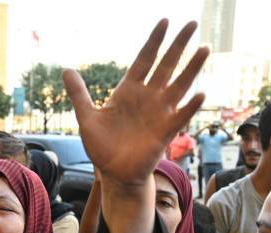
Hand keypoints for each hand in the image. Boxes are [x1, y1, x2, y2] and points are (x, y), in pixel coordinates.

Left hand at [63, 20, 208, 186]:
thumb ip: (79, 93)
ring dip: (192, 68)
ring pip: (179, 85)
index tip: (165, 21)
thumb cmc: (102, 146)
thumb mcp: (86, 117)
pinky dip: (190, 106)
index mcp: (129, 91)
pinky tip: (200, 94)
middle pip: (166, 65)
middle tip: (192, 23)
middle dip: (178, 45)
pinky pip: (180, 116)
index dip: (154, 41)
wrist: (114, 173)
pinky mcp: (165, 132)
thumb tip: (66, 69)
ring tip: (204, 48)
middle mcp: (148, 98)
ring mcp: (159, 113)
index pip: (144, 59)